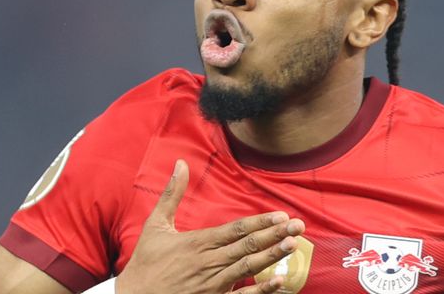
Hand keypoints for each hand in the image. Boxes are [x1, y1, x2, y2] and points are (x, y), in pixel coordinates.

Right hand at [116, 160, 305, 293]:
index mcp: (197, 242)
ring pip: (247, 269)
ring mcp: (211, 285)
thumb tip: (180, 163)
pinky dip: (260, 290)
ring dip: (272, 256)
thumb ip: (171, 194)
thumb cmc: (145, 262)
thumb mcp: (156, 225)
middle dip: (275, 235)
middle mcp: (208, 263)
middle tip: (299, 226)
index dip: (260, 222)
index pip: (235, 229)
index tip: (281, 215)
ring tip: (292, 245)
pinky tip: (279, 281)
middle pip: (247, 246)